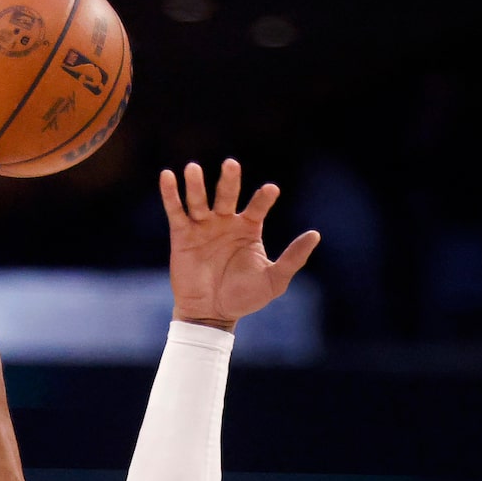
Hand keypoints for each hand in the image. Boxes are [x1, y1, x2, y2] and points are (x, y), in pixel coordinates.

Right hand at [161, 158, 319, 328]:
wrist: (212, 315)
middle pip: (227, 195)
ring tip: (194, 169)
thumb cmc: (244, 298)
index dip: (263, 199)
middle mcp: (226, 221)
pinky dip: (170, 194)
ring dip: (195, 184)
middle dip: (229, 181)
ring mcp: (203, 226)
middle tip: (231, 165)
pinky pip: (176, 211)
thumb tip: (315, 234)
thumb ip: (293, 258)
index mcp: (249, 228)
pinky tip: (166, 176)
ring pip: (199, 200)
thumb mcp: (274, 281)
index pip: (257, 206)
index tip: (271, 191)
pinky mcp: (182, 235)